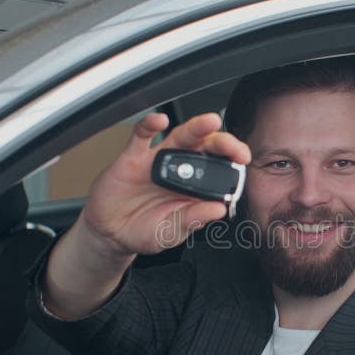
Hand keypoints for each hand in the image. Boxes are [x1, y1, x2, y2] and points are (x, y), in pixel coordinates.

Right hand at [81, 112, 250, 255]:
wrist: (111, 233)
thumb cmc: (144, 230)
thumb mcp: (172, 231)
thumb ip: (193, 219)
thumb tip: (218, 210)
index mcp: (195, 186)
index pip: (219, 168)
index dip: (232, 163)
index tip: (243, 163)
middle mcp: (180, 169)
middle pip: (206, 147)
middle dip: (223, 143)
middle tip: (234, 148)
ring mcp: (157, 160)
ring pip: (180, 136)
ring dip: (196, 127)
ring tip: (210, 122)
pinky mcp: (132, 158)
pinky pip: (141, 136)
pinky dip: (149, 124)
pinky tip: (159, 120)